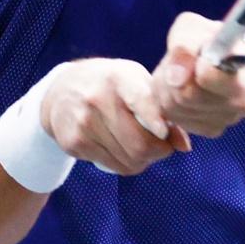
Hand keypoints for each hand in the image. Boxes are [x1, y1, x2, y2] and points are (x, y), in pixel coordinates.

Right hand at [40, 58, 190, 174]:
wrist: (60, 91)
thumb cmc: (110, 84)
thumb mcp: (135, 81)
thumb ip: (161, 108)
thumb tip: (184, 146)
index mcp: (118, 77)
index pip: (140, 100)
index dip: (155, 120)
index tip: (164, 132)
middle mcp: (98, 98)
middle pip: (140, 144)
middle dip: (159, 151)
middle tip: (162, 145)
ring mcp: (83, 123)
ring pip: (129, 161)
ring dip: (143, 160)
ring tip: (140, 144)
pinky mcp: (74, 143)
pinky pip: (113, 166)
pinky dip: (125, 163)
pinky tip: (121, 147)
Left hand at [153, 13, 244, 137]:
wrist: (221, 57)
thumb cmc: (208, 40)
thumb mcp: (193, 28)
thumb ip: (184, 45)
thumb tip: (175, 75)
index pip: (209, 77)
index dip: (194, 67)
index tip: (196, 57)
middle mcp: (242, 101)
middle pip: (187, 96)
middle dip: (174, 76)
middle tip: (181, 61)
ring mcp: (226, 119)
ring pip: (176, 108)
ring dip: (167, 87)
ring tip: (180, 72)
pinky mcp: (210, 129)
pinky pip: (175, 118)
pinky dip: (169, 101)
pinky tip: (181, 88)